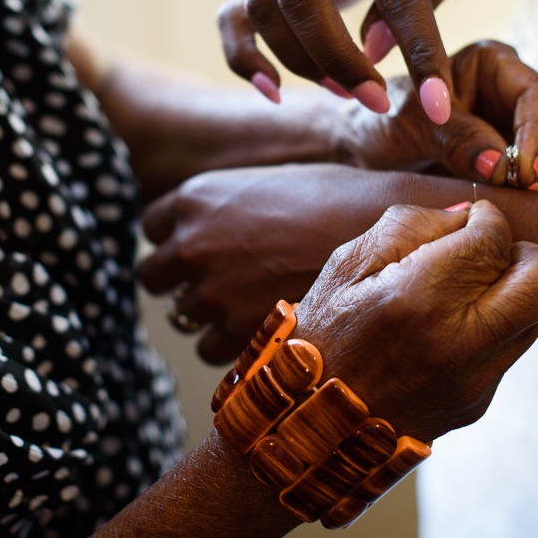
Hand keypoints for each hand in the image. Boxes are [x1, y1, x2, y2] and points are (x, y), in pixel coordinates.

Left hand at [139, 165, 399, 363]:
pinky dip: (234, 344)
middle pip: (154, 276)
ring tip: (254, 306)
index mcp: (195, 197)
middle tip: (218, 281)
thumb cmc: (340, 197)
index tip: (198, 246)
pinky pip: (213, 350)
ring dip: (209, 315)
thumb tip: (224, 235)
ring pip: (182, 316)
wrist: (386, 227)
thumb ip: (231, 211)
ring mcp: (212, 292)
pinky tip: (269, 327)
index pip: (152, 225)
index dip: (176, 238)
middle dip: (182, 280)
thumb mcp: (270, 186)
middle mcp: (192, 244)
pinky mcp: (238, 332)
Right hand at [218, 0, 471, 121]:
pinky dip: (244, 57)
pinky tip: (273, 91)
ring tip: (343, 90)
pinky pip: (234, 16)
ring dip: (300, 62)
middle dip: (336, 59)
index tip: (435, 104)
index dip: (418, 52)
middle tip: (374, 99)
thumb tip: (373, 48)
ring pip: (264, 8)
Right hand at [292, 201, 537, 440]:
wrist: (307, 421)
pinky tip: (446, 328)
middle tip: (487, 253)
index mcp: (417, 298)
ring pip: (535, 316)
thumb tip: (467, 216)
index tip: (466, 222)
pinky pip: (509, 350)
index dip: (485, 219)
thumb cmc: (322, 332)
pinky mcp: (477, 402)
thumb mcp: (347, 263)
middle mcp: (456, 343)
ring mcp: (473, 380)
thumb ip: (411, 225)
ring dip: (510, 292)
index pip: (493, 239)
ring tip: (462, 291)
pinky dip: (490, 328)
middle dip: (524, 254)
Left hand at [344, 39, 537, 192]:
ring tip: (523, 209)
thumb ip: (454, 138)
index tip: (523, 174)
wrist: (367, 152)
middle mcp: (521, 97)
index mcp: (494, 66)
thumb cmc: (383, 122)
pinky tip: (520, 219)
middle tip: (534, 194)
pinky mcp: (530, 172)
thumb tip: (500, 166)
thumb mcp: (409, 124)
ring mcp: (531, 136)